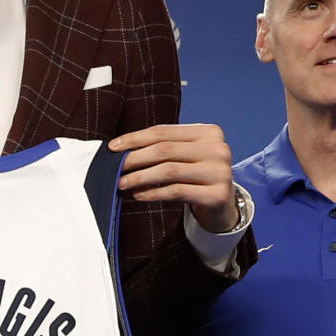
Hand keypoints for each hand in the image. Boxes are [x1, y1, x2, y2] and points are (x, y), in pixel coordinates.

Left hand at [109, 124, 236, 232]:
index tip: (114, 147)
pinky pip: (177, 191)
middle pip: (165, 150)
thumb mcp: (184, 156)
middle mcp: (218, 149)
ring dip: (140, 177)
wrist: (221, 204)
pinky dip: (154, 193)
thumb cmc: (197, 176)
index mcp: (209, 133)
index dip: (135, 138)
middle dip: (135, 159)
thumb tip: (123, 150)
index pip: (164, 132)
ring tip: (123, 183)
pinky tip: (139, 195)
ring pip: (169, 171)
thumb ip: (162, 148)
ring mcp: (220, 172)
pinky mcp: (217, 195)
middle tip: (115, 167)